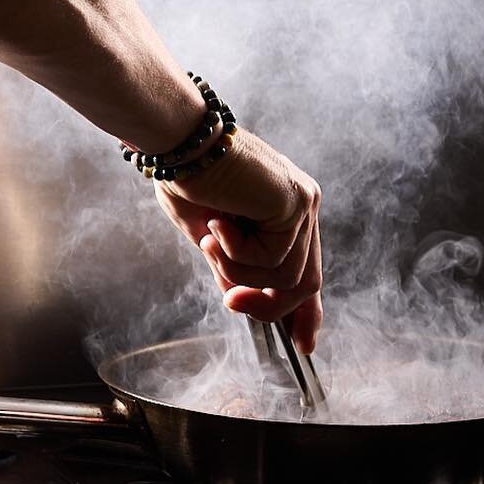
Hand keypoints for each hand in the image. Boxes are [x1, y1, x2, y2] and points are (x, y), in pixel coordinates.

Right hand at [152, 128, 322, 354]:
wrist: (177, 140)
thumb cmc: (185, 175)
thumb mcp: (208, 232)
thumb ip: (233, 264)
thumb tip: (240, 298)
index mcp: (286, 207)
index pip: (306, 267)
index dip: (306, 311)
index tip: (303, 344)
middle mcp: (302, 202)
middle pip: (305, 280)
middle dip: (270, 305)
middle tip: (230, 304)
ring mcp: (303, 202)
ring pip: (287, 276)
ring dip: (239, 270)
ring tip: (209, 240)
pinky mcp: (295, 202)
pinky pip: (273, 261)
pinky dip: (237, 254)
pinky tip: (217, 223)